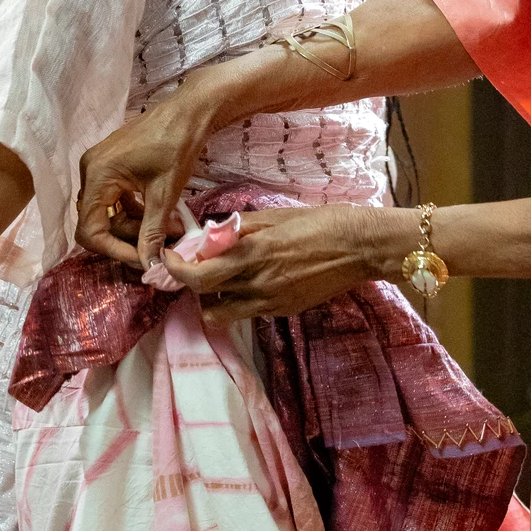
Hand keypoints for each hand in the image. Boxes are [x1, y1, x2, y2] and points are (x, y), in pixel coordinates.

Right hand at [76, 82, 212, 265]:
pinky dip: (135, 210)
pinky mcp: (112, 164)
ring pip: (109, 211)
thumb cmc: (176, 147)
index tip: (141, 259)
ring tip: (170, 229)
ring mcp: (100, 166)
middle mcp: (90, 170)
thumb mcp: (164, 194)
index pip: (90, 229)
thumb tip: (149, 266)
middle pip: (99, 221)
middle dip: (130, 237)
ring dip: (136, 224)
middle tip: (163, 242)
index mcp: (97, 175)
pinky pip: (116, 198)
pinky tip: (161, 214)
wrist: (190, 112)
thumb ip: (152, 232)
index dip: (113, 250)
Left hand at [160, 204, 399, 324]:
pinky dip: (242, 300)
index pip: (198, 276)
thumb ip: (239, 228)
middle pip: (205, 300)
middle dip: (192, 286)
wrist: (360, 246)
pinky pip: (250, 312)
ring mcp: (272, 302)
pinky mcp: (284, 311)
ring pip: (224, 313)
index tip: (170, 258)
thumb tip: (210, 233)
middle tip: (193, 270)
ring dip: (216, 299)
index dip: (176, 270)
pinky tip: (254, 281)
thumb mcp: (275, 217)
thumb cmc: (320, 222)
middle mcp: (257, 283)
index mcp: (252, 253)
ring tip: (224, 279)